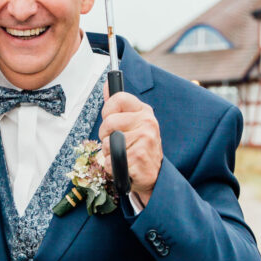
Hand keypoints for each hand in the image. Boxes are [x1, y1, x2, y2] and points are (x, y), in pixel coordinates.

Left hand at [98, 85, 161, 207]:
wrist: (155, 175)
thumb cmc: (139, 147)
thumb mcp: (131, 123)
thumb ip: (117, 105)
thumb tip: (107, 85)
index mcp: (144, 111)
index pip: (118, 98)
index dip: (107, 110)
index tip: (110, 119)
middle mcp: (147, 122)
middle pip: (108, 122)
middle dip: (106, 137)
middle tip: (118, 143)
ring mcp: (145, 139)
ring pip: (108, 143)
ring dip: (109, 154)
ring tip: (124, 155)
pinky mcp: (139, 157)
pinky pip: (111, 161)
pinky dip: (113, 167)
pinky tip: (125, 166)